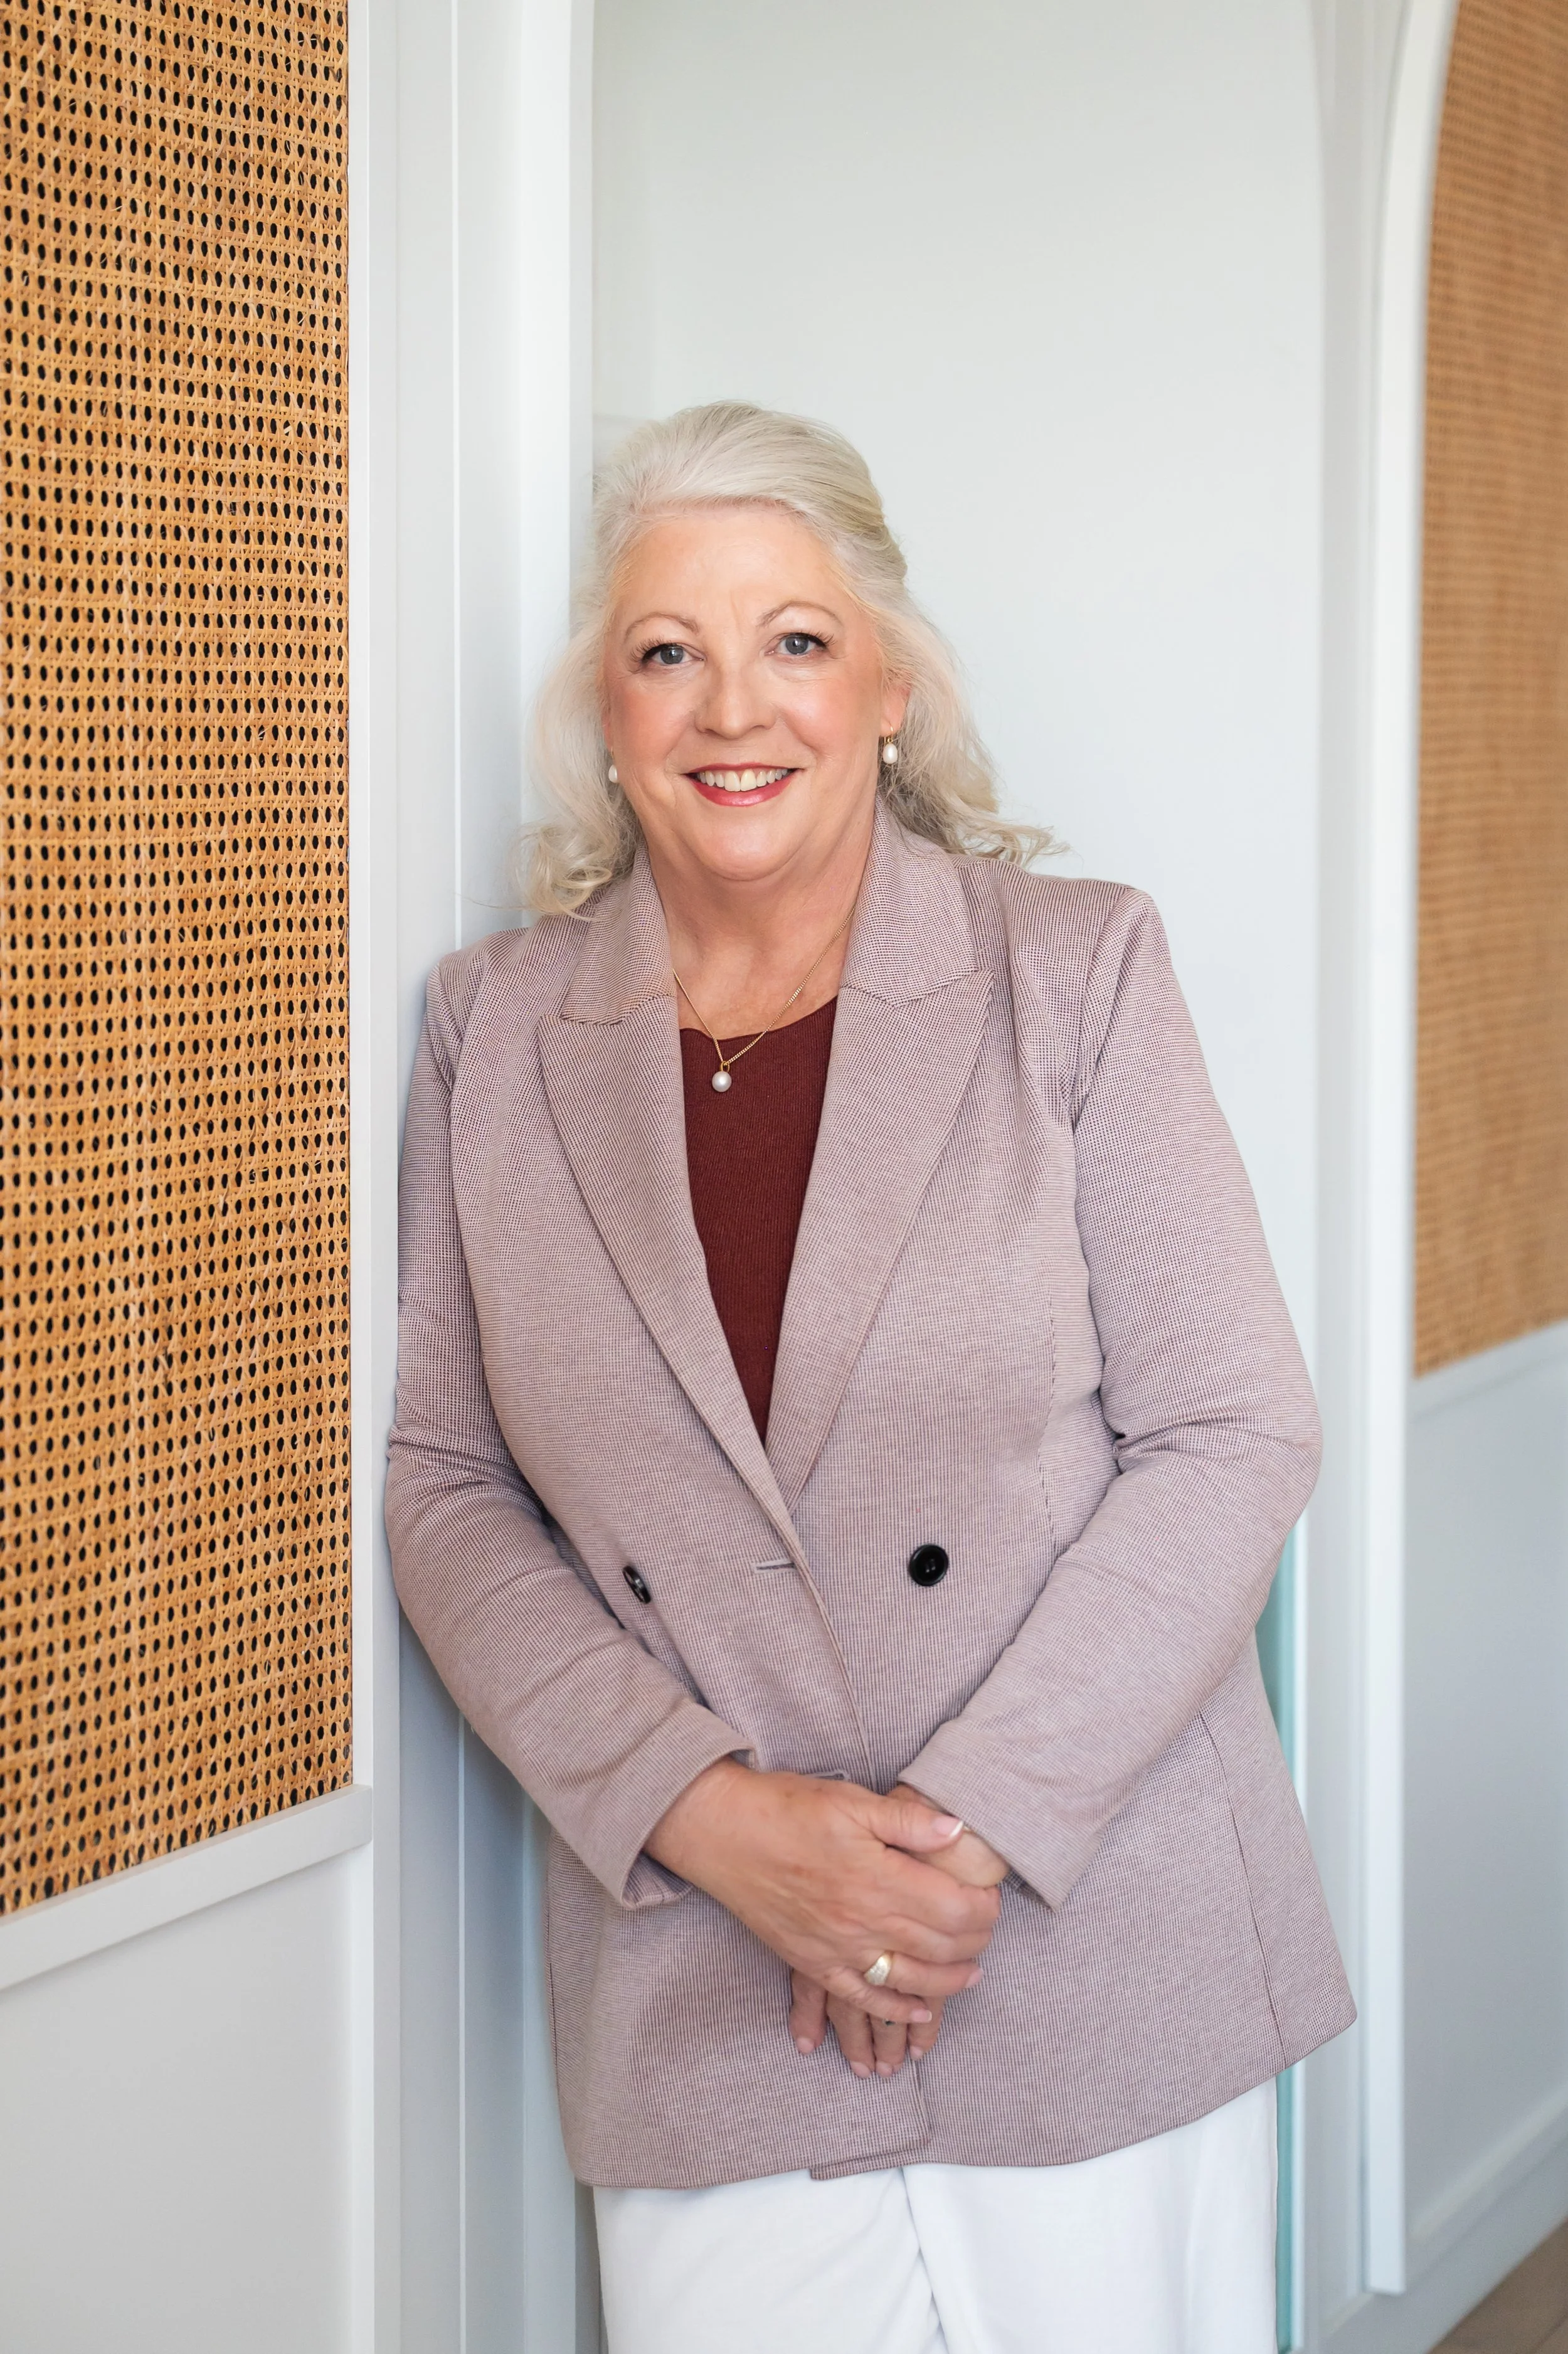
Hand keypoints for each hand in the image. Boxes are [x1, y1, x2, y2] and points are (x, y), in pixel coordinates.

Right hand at [646, 1762, 1000, 2036]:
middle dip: (975, 1943)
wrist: (723, 1833)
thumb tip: (958, 1831)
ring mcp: (837, 1949)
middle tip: (988, 1930)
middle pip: (939, 1947)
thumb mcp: (852, 1801)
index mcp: (878, 1878)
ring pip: (909, 1980)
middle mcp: (862, 1921)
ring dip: (947, 1982)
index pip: (953, 1909)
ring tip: (971, 1974)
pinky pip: (862, 1999)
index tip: (992, 1898)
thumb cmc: (786, 1808)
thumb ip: (908, 1821)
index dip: (983, 1908)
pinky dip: (896, 2010)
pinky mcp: (813, 1963)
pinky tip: (920, 2011)